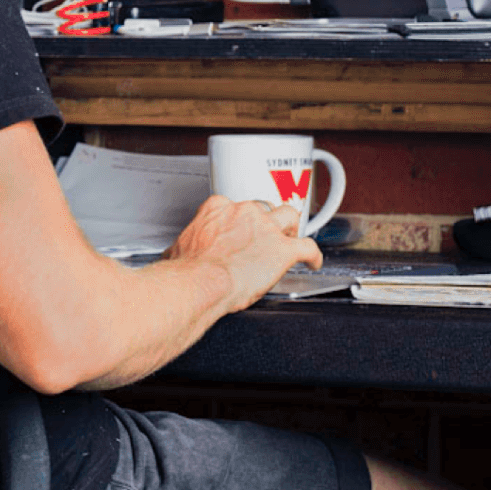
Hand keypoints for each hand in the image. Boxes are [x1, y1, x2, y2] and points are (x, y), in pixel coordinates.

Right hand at [164, 195, 322, 313]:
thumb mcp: (178, 250)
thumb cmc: (187, 271)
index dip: (239, 220)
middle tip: (264, 235)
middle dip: (265, 222)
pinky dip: (313, 255)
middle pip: (263, 209)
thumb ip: (185, 247)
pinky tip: (313, 261)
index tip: (238, 230)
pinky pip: (308, 247)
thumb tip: (177, 256)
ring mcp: (267, 229)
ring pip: (289, 217)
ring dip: (291, 227)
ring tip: (292, 237)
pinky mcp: (284, 250)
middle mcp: (245, 212)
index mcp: (218, 209)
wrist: (200, 283)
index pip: (234, 206)